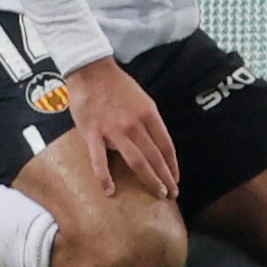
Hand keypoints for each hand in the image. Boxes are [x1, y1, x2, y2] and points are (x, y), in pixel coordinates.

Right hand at [62, 56, 178, 200]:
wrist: (91, 71)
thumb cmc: (117, 85)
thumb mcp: (142, 99)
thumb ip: (148, 122)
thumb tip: (154, 144)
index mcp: (149, 114)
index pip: (166, 146)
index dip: (172, 165)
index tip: (175, 179)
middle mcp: (135, 124)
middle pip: (155, 157)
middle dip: (165, 178)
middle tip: (171, 195)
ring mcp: (114, 130)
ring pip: (137, 161)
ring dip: (150, 180)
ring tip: (157, 195)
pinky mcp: (93, 134)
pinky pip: (100, 160)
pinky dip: (105, 177)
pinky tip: (110, 191)